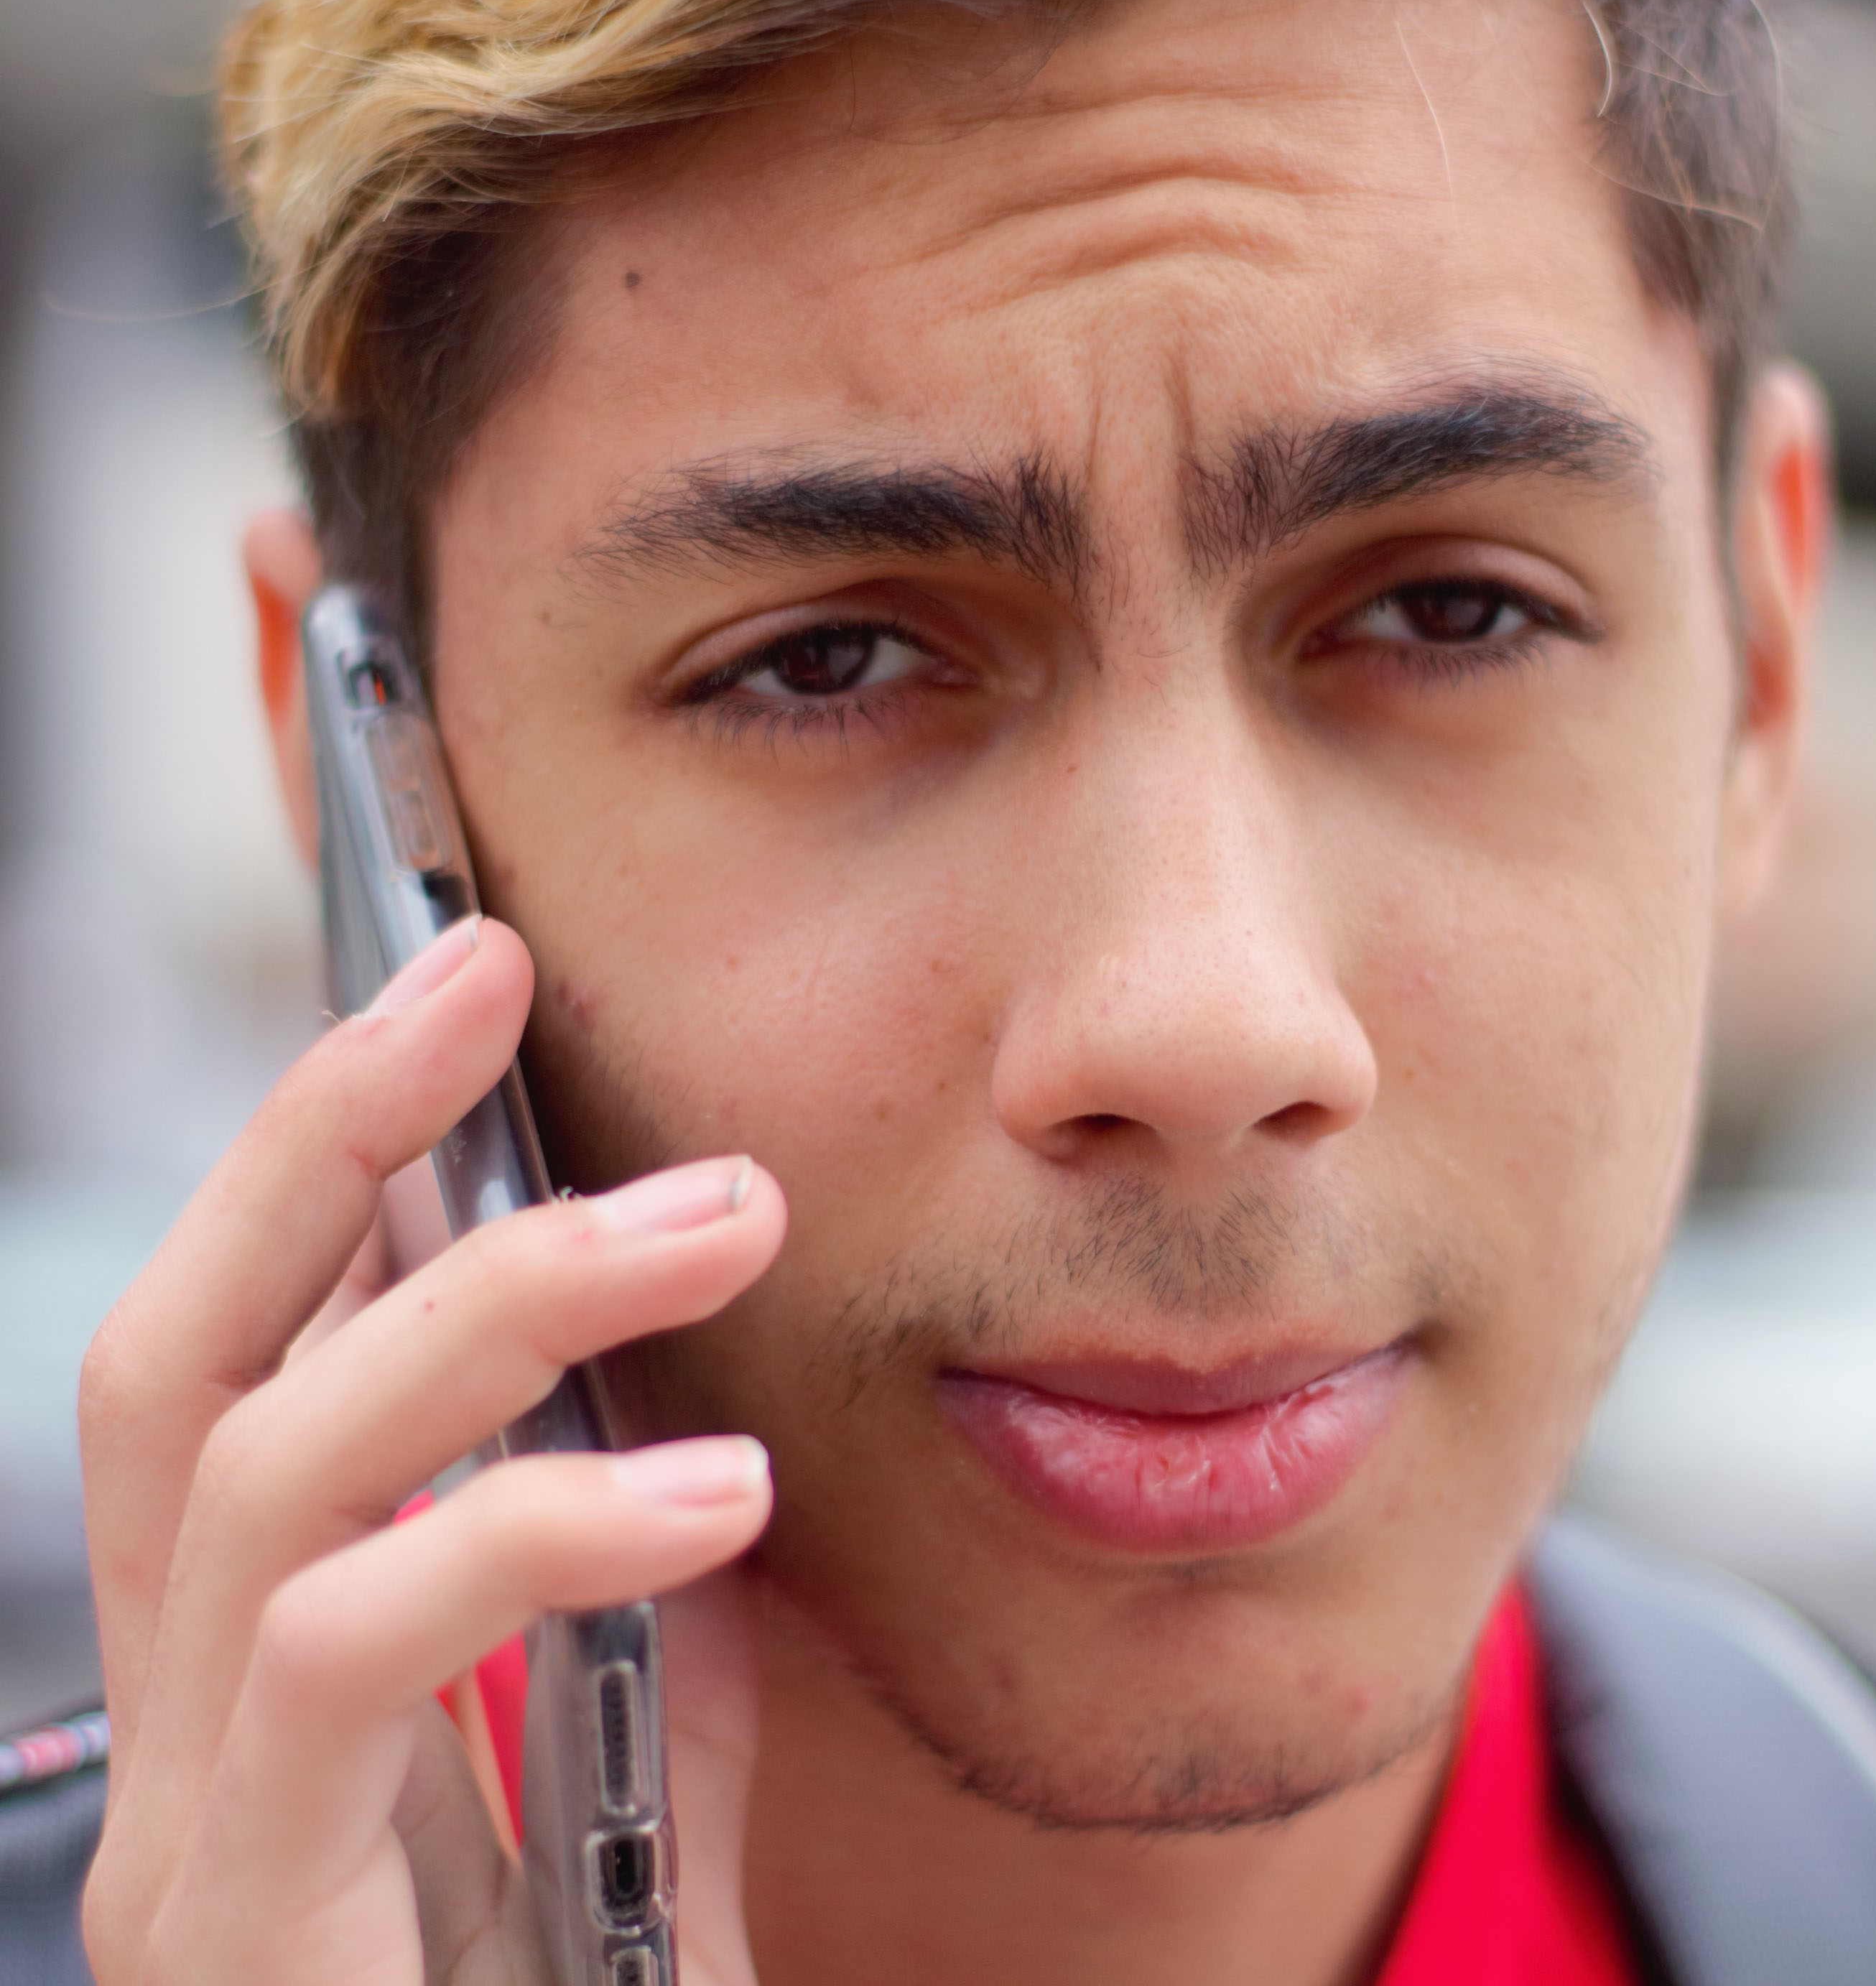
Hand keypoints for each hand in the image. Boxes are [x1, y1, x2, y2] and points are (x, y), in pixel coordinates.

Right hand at [78, 918, 781, 1983]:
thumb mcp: (637, 1821)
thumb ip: (651, 1658)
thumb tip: (707, 1473)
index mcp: (274, 1682)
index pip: (251, 1357)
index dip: (335, 1160)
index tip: (469, 1002)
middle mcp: (188, 1733)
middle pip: (181, 1353)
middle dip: (315, 1131)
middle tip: (481, 966)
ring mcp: (191, 1837)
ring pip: (256, 1464)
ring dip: (490, 1299)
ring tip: (713, 1208)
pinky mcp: (236, 1932)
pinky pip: (360, 1653)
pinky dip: (537, 1526)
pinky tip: (715, 1492)